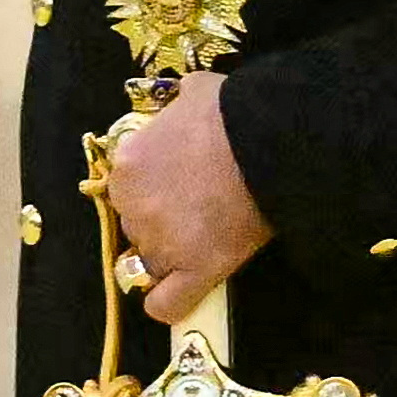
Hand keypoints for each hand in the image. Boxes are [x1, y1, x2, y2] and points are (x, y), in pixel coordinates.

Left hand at [103, 76, 274, 324]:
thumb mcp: (195, 92)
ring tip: (205, 242)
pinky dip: (169, 304)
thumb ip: (178, 105)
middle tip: (197, 212)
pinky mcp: (195, 269)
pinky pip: (167, 304)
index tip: (177, 188)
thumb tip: (186, 99)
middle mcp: (135, 207)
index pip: (127, 192)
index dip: (152, 192)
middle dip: (161, 224)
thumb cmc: (234, 111)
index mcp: (128, 164)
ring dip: (172, 258)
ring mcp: (162, 243)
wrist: (269, 139)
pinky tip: (182, 295)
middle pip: (137, 229)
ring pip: (153, 264)